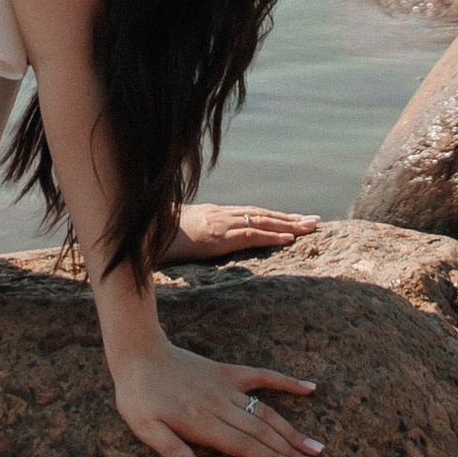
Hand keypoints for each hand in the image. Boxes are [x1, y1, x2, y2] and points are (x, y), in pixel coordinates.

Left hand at [109, 340, 322, 456]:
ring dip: (293, 430)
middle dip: (293, 452)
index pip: (246, 446)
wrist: (139, 353)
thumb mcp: (144, 428)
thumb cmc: (138, 397)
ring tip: (318, 445)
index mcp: (203, 424)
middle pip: (264, 433)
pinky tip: (310, 388)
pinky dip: (286, 382)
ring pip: (267, 412)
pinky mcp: (227, 373)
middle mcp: (221, 407)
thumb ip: (170, 450)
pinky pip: (262, 377)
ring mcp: (227, 388)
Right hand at [163, 201, 320, 264]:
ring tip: (311, 227)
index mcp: (217, 215)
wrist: (142, 233)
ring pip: (263, 221)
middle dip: (291, 218)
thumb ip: (196, 234)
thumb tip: (202, 242)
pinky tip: (289, 238)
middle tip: (315, 221)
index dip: (276, 217)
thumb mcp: (182, 232)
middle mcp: (223, 215)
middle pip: (264, 214)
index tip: (296, 220)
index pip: (253, 214)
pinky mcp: (218, 237)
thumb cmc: (158, 235)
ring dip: (289, 224)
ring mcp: (221, 225)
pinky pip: (250, 235)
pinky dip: (272, 236)